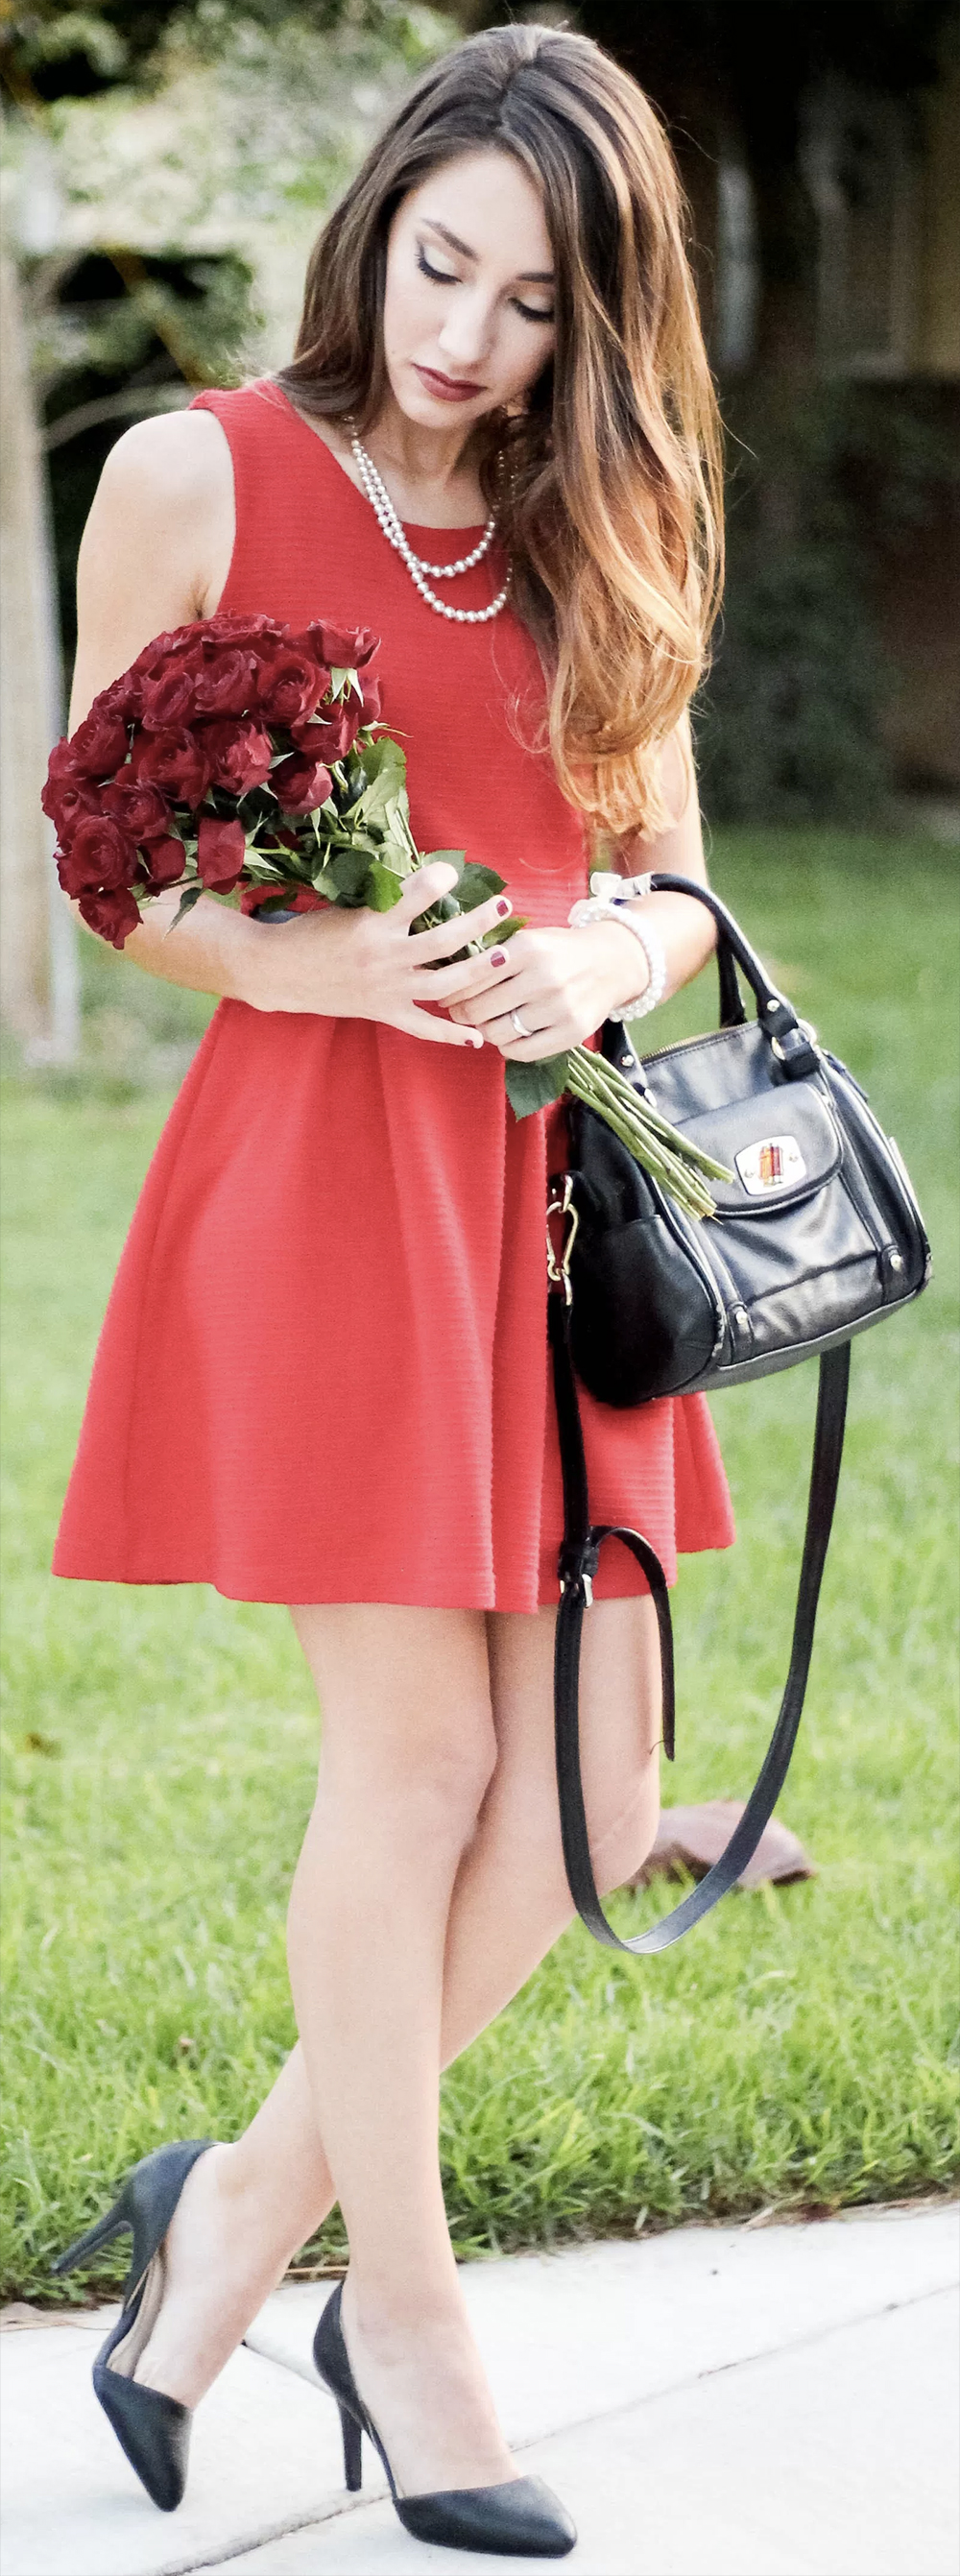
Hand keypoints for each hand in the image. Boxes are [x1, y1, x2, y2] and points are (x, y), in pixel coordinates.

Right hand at [242, 863, 512, 1045]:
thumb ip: (383, 899)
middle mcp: (384, 956)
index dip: (440, 878)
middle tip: (503, 905)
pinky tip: (477, 1038)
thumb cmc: (309, 931)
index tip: (454, 871)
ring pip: (444, 984)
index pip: (416, 894)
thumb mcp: (344, 906)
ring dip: (478, 971)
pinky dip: (450, 1035)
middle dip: (478, 921)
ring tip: (503, 956)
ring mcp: (387, 988)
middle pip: (444, 940)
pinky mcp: (383, 1012)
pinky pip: (423, 1028)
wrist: (276, 971)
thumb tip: (425, 881)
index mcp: (372, 923)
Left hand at [433, 917, 649, 1057]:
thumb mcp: (528, 940)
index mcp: (527, 949)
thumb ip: (492, 955)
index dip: (452, 992)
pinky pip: (522, 1052)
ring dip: (485, 1032)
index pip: (471, 978)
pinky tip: (509, 1037)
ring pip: (498, 1033)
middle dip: (462, 1014)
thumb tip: (444, 976)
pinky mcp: (572, 1032)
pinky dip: (508, 1048)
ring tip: (487, 1024)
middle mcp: (543, 978)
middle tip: (460, 1014)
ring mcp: (559, 1007)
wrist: (612, 962)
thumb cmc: (559, 951)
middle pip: (479, 1009)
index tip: (446, 997)